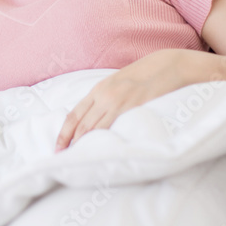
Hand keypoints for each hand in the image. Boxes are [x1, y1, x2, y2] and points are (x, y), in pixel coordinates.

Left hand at [54, 49, 188, 151]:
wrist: (167, 65)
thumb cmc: (144, 76)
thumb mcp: (118, 84)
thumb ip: (106, 98)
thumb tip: (95, 118)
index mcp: (98, 89)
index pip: (74, 114)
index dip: (64, 132)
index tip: (58, 147)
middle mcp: (104, 95)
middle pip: (81, 124)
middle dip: (70, 142)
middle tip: (63, 158)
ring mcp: (118, 101)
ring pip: (95, 128)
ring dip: (85, 144)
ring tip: (78, 159)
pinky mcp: (133, 107)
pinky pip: (115, 127)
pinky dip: (105, 140)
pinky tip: (101, 151)